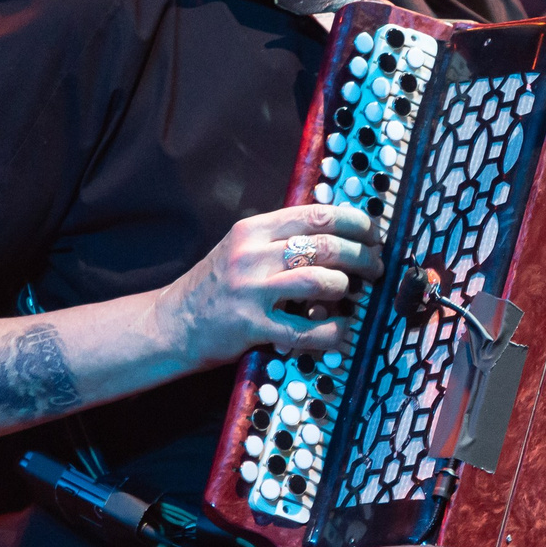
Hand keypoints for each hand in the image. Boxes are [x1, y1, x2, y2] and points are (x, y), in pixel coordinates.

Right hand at [152, 202, 383, 370]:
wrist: (171, 323)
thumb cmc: (216, 284)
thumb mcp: (242, 247)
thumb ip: (281, 237)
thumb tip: (338, 232)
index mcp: (253, 229)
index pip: (317, 214)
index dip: (356, 223)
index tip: (373, 234)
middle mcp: (252, 254)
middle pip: (325, 246)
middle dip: (361, 257)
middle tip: (375, 268)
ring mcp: (251, 291)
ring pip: (320, 281)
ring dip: (347, 289)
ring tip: (353, 295)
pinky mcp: (252, 326)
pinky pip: (307, 329)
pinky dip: (333, 331)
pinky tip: (340, 332)